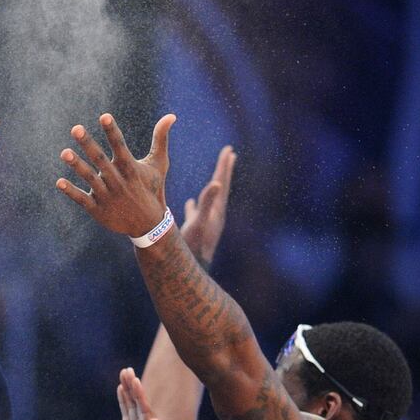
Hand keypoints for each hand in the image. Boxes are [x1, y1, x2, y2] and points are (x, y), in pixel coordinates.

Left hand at [55, 112, 175, 238]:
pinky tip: (59, 182)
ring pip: (90, 178)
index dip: (112, 131)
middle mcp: (118, 181)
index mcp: (130, 168)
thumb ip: (160, 139)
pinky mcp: (98, 210)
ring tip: (64, 152)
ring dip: (77, 166)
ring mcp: (107, 196)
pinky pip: (82, 199)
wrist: (148, 224)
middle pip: (101, 160)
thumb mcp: (158, 164)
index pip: (120, 146)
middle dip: (88, 144)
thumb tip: (171, 116)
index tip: (104, 116)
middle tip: (75, 128)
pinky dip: (71, 191)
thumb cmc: (152, 188)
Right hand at [116, 368, 162, 419]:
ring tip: (123, 373)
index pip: (143, 404)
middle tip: (127, 369)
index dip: (139, 392)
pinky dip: (123, 399)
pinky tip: (120, 387)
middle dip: (131, 384)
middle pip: (136, 400)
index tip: (135, 379)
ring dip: (126, 388)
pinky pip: (126, 410)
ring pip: (130, 402)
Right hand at [181, 146, 234, 265]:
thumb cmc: (193, 246)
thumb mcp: (199, 222)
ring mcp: (206, 223)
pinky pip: (196, 212)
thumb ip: (206, 203)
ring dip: (212, 185)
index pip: (222, 183)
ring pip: (210, 199)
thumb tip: (217, 183)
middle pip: (221, 187)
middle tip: (229, 154)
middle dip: (224, 170)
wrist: (191, 269)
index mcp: (216, 210)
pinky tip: (190, 202)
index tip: (229, 150)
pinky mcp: (196, 230)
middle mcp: (214, 215)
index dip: (224, 166)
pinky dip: (194, 205)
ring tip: (216, 176)